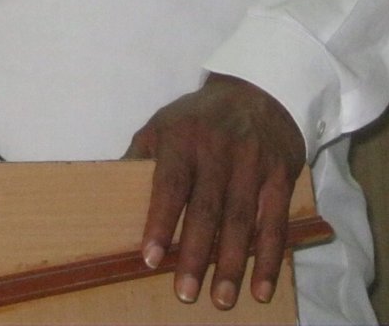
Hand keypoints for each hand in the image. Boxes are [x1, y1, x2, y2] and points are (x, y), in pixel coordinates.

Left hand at [125, 74, 305, 308]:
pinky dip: (269, 257)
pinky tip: (260, 288)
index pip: (171, 184)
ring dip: (232, 263)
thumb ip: (138, 160)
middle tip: (186, 294)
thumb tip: (107, 197)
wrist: (256, 89)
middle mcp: (219, 148)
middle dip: (197, 254)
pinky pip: (275, 221)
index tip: (150, 258)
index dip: (162, 222)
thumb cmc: (198, 119)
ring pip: (241, 218)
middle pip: (207, 208)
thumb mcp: (161, 126)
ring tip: (221, 299)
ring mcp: (253, 160)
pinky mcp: (280, 172)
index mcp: (182, 138)